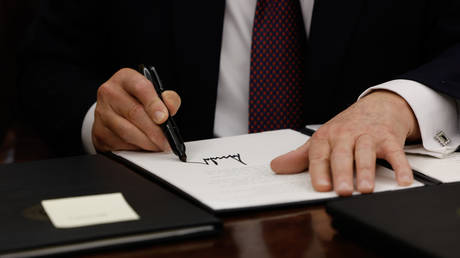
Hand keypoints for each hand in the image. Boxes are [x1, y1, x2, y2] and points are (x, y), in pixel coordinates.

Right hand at [92, 68, 180, 151]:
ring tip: (159, 145)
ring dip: (147, 142)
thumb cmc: (138, 101)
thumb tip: (170, 107)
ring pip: (127, 131)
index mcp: (125, 78)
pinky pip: (120, 144)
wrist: (114, 111)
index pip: (140, 88)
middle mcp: (110, 92)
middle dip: (154, 130)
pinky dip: (136, 148)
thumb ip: (168, 98)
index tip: (164, 118)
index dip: (153, 104)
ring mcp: (102, 113)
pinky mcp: (99, 132)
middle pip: (134, 112)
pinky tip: (145, 147)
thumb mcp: (154, 93)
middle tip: (167, 140)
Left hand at [270, 90, 420, 195]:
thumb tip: (276, 166)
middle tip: (343, 190)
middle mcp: (346, 135)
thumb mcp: (322, 139)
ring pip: (366, 152)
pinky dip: (401, 166)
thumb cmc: (346, 127)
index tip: (320, 186)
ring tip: (366, 189)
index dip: (319, 170)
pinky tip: (403, 181)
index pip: (319, 154)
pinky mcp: (389, 138)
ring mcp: (368, 136)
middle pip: (342, 154)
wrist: (377, 106)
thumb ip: (299, 156)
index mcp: (326, 137)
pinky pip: (395, 153)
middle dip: (342, 172)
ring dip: (366, 170)